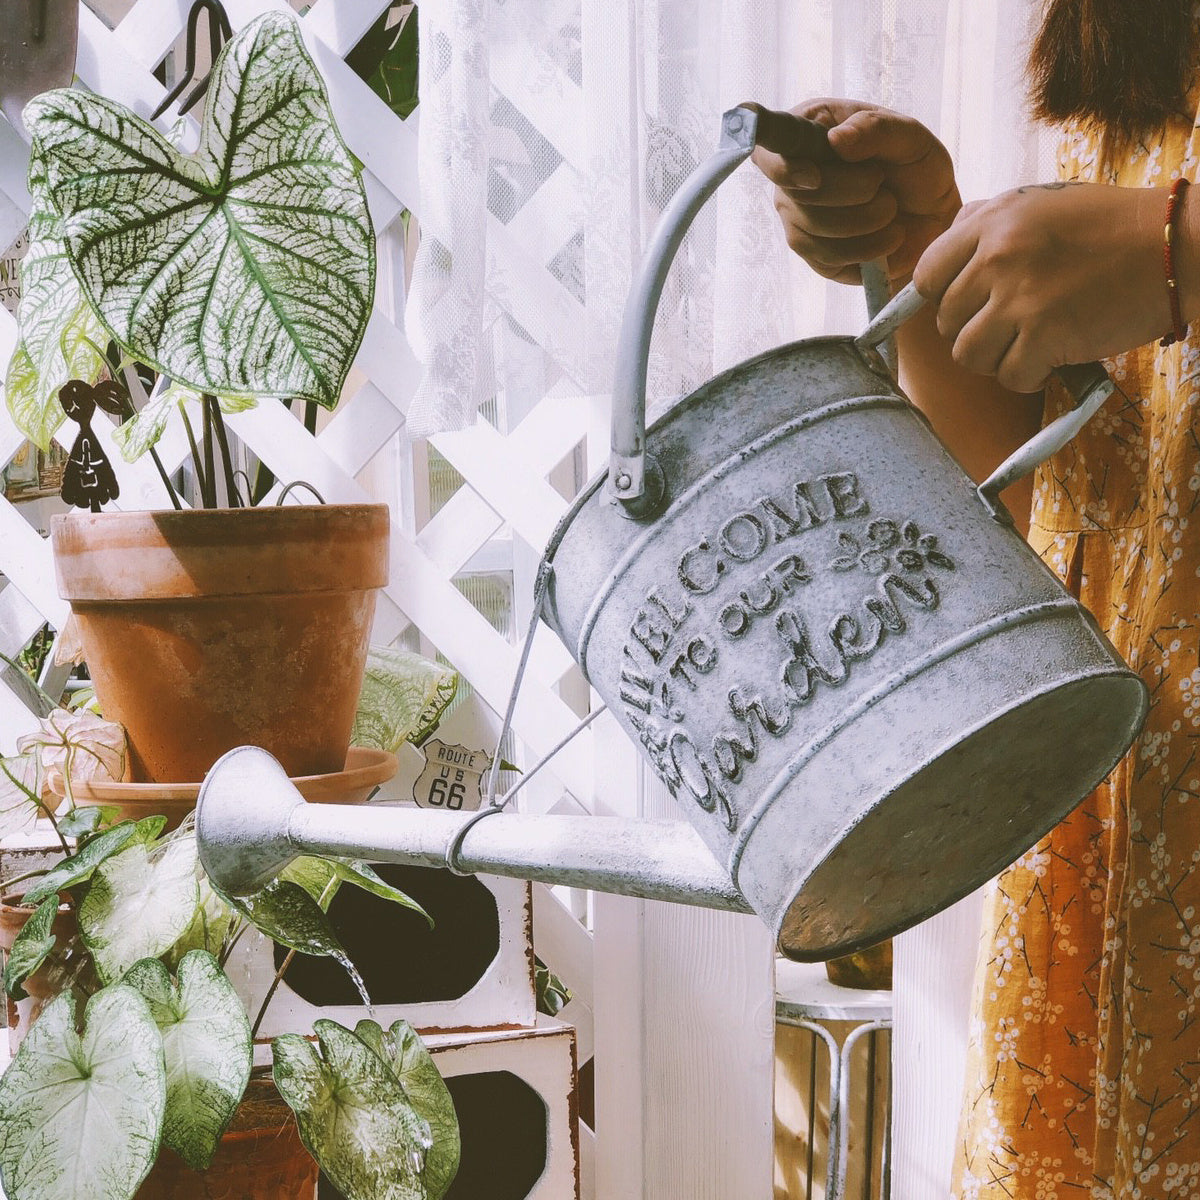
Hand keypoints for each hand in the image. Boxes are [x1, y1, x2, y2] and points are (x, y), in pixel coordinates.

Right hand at [750, 99, 959, 283]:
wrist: (932, 218)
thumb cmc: (916, 169)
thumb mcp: (909, 137)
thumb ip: (876, 130)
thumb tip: (835, 139)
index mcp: (808, 134)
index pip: (768, 150)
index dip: (783, 167)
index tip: (814, 177)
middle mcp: (793, 178)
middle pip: (796, 194)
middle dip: (849, 192)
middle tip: (883, 186)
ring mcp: (799, 220)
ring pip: (812, 228)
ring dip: (863, 221)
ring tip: (891, 210)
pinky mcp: (814, 256)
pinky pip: (827, 257)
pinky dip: (865, 249)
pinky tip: (888, 237)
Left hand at [913, 182, 1169, 391]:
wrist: (1176, 245)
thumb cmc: (1111, 226)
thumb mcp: (1041, 203)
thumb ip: (987, 222)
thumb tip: (945, 243)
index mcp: (993, 223)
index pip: (926, 275)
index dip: (941, 298)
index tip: (968, 305)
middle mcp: (998, 258)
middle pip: (947, 322)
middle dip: (975, 331)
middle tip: (1013, 326)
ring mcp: (1019, 298)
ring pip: (968, 356)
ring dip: (996, 359)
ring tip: (1029, 344)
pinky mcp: (1045, 336)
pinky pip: (1009, 377)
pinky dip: (1029, 376)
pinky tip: (1052, 359)